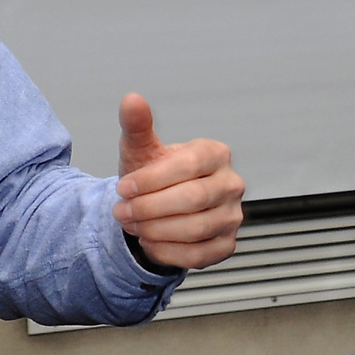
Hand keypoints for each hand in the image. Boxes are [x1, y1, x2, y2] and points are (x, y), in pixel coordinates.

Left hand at [114, 94, 244, 271]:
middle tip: (121, 211)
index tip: (122, 188)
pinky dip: (167, 251)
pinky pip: (199, 255)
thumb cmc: (154, 175)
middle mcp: (231, 183)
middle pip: (193, 199)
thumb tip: (132, 100)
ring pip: (196, 229)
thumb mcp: (142, 149)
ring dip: (155, 230)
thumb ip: (138, 125)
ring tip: (132, 225)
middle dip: (149, 208)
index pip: (189, 165)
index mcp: (216, 153)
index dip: (152, 179)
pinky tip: (149, 241)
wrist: (159, 206)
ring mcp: (233, 216)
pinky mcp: (226, 244)